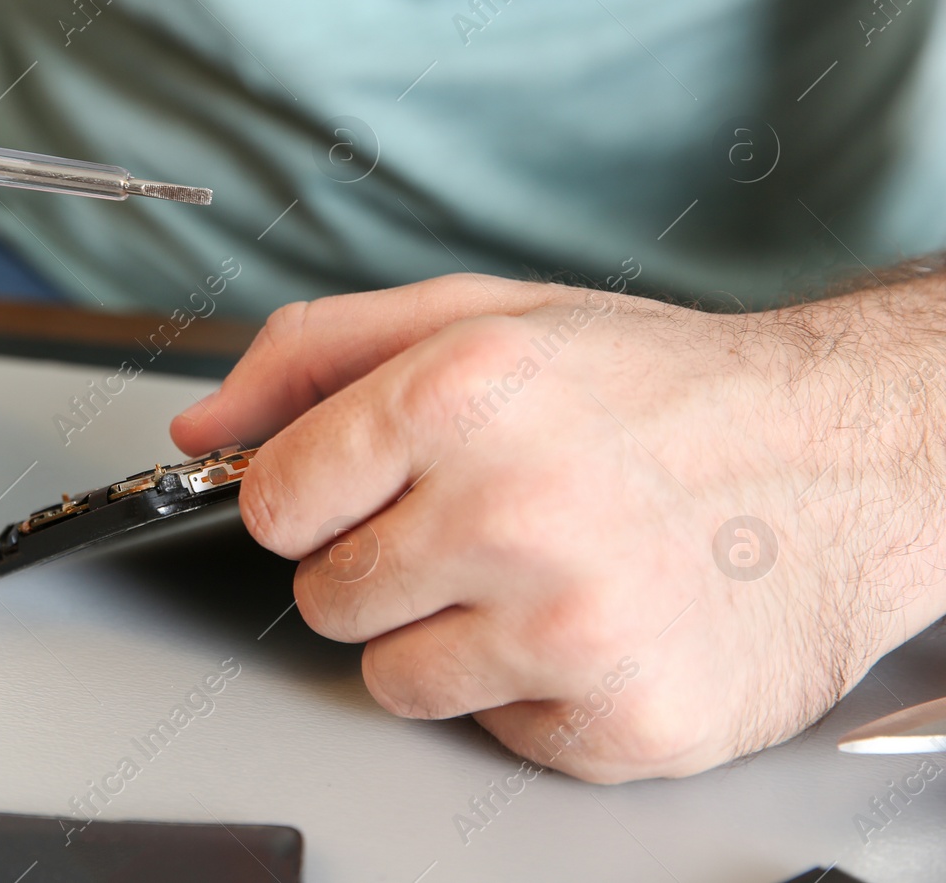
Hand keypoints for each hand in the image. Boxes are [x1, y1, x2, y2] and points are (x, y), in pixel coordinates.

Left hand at [171, 274, 945, 780]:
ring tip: (537, 571)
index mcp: (463, 392)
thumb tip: (200, 428)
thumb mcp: (484, 316)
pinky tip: (592, 624)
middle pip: (323, 596)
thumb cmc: (660, 388)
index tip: (356, 491)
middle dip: (379, 564)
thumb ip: (318, 355)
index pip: (271, 501)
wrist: (846, 459)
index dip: (308, 500)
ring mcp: (572, 626)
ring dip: (444, 637)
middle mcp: (515, 509)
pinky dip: (526, 691)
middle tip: (475, 522)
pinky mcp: (624, 721)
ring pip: (390, 680)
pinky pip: (488, 732)